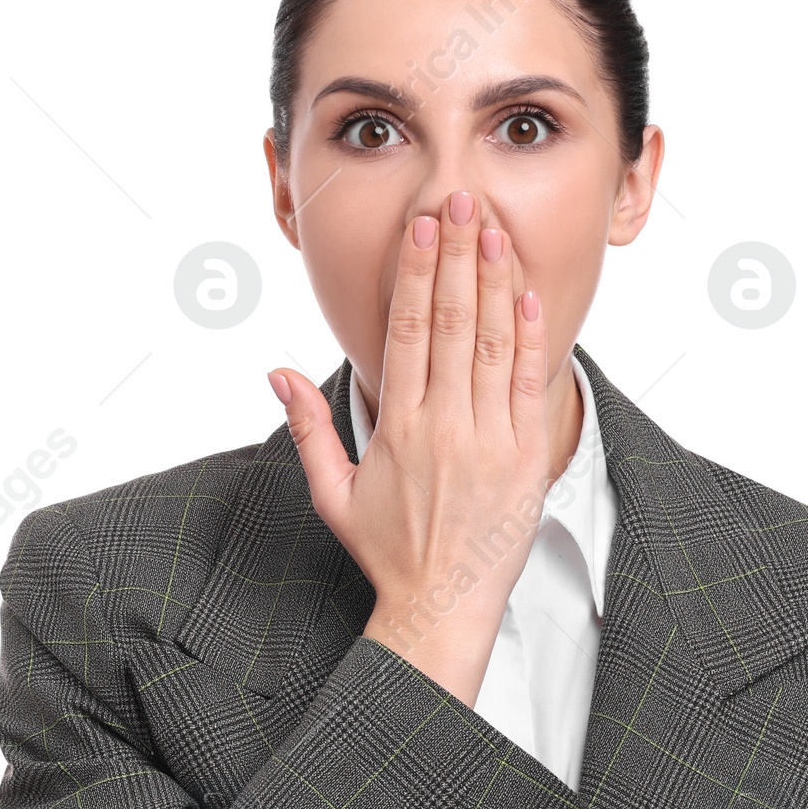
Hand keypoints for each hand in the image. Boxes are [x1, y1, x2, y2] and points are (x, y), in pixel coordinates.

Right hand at [266, 188, 548, 706]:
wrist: (442, 607)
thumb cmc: (387, 551)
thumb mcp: (334, 493)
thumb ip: (309, 428)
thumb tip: (277, 372)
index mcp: (399, 427)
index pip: (408, 330)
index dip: (416, 272)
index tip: (421, 227)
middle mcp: (445, 426)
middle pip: (453, 322)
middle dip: (457, 255)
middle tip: (462, 202)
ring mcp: (490, 440)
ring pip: (494, 344)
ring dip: (495, 281)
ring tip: (493, 230)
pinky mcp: (525, 458)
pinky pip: (528, 385)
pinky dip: (530, 338)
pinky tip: (527, 295)